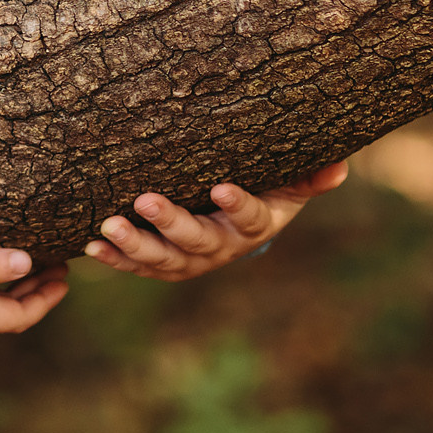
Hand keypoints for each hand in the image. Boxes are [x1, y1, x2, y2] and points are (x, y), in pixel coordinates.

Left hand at [84, 162, 349, 282]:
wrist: (240, 222)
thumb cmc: (266, 189)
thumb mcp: (290, 183)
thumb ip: (310, 176)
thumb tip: (339, 167)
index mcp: (255, 225)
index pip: (249, 217)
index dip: (237, 205)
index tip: (222, 188)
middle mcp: (221, 247)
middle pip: (197, 242)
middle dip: (171, 223)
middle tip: (145, 200)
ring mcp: (189, 260)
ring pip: (162, 260)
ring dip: (134, 245)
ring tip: (108, 226)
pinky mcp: (161, 263)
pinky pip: (137, 266)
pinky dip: (115, 258)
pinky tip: (93, 244)